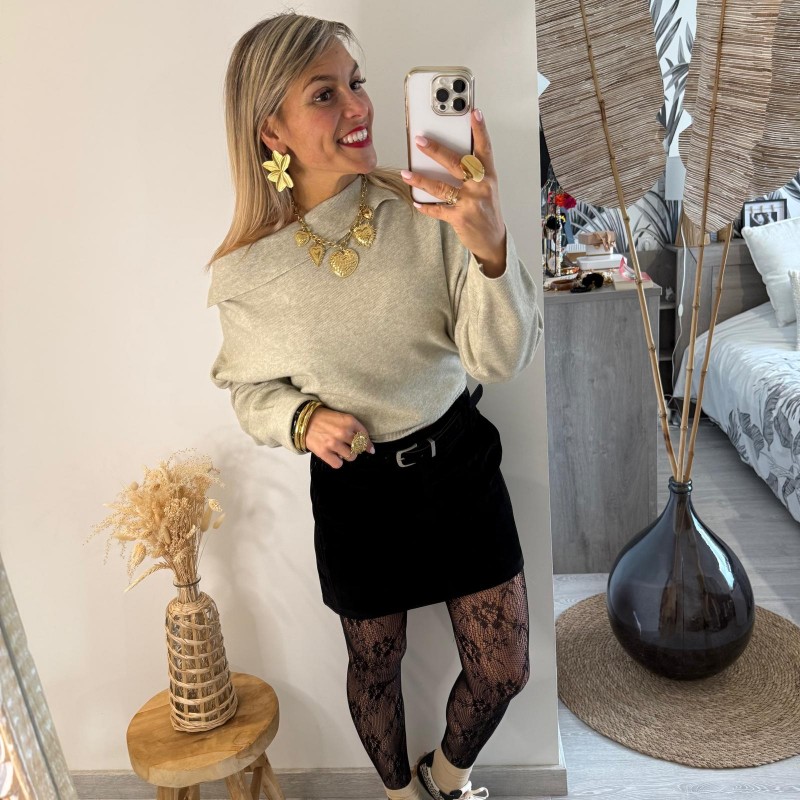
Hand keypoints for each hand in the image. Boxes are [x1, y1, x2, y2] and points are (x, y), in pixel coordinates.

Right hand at [305, 406, 373, 468]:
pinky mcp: (324, 452)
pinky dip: (337, 462)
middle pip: (358, 448)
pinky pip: (338, 464)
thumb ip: (354, 428)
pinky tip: (333, 456)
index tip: (370, 450)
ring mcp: (333, 443)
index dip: (368, 445)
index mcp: (349, 421)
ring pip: (351, 457)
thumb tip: (367, 446)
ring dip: (347, 455)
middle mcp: (343, 432)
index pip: (365, 437)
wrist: (303, 421)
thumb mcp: (342, 417)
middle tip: (348, 447)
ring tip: (340, 450)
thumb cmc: (323, 419)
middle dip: (355, 449)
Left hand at [401, 108, 506, 276]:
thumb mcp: (486, 188)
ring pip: (441, 186)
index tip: (474, 112)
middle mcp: (480, 187)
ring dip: (421, 179)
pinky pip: (437, 210)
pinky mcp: (459, 217)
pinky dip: (425, 207)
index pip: (484, 148)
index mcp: (488, 176)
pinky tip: (416, 202)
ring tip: (406, 173)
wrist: (492, 240)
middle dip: (436, 150)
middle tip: (420, 140)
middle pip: (456, 163)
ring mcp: (470, 202)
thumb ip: (473, 172)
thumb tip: (448, 156)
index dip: (480, 130)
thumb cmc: (487, 211)